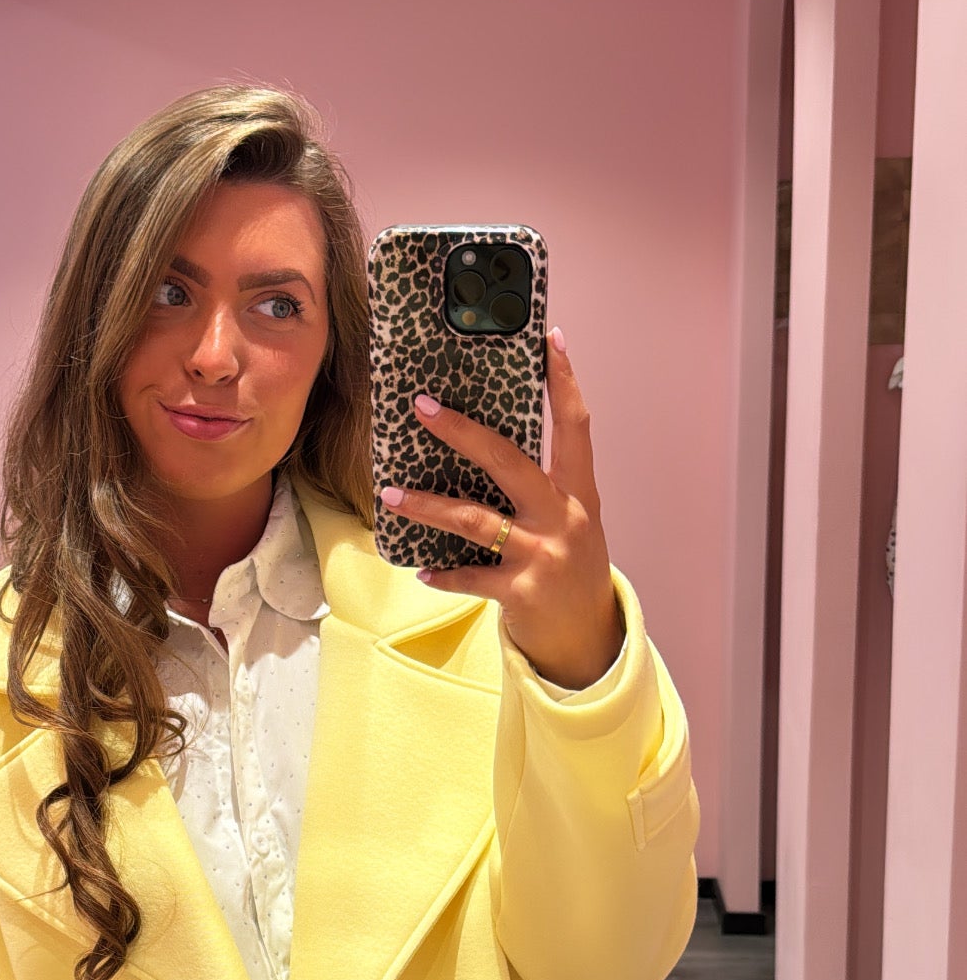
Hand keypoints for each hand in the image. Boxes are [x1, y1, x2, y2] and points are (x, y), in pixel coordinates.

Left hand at [379, 326, 623, 688]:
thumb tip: (482, 446)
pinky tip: (422, 570)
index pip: (575, 426)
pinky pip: (471, 577)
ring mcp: (543, 555)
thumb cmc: (569, 570)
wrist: (589, 640)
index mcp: (578, 493)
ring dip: (429, 506)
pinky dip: (443, 574)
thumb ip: (538, 488)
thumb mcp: (568, 522)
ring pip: (476, 520)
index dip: (565, 382)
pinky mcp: (522, 592)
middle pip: (510, 462)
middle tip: (422, 407)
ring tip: (391, 495)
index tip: (549, 340)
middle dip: (462, 432)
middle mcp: (563, 518)